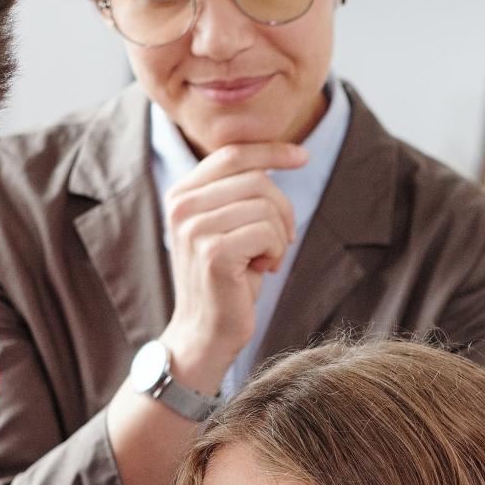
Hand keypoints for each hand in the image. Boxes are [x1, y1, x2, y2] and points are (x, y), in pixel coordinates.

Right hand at [159, 141, 305, 389]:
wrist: (204, 333)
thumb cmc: (226, 281)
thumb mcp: (229, 227)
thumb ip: (239, 193)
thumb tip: (277, 158)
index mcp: (182, 193)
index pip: (232, 154)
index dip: (271, 150)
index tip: (303, 155)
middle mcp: (182, 205)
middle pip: (257, 179)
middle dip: (282, 210)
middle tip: (280, 242)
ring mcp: (194, 227)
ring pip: (265, 206)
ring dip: (278, 236)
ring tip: (263, 260)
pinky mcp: (213, 251)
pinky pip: (267, 232)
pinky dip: (275, 252)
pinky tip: (261, 271)